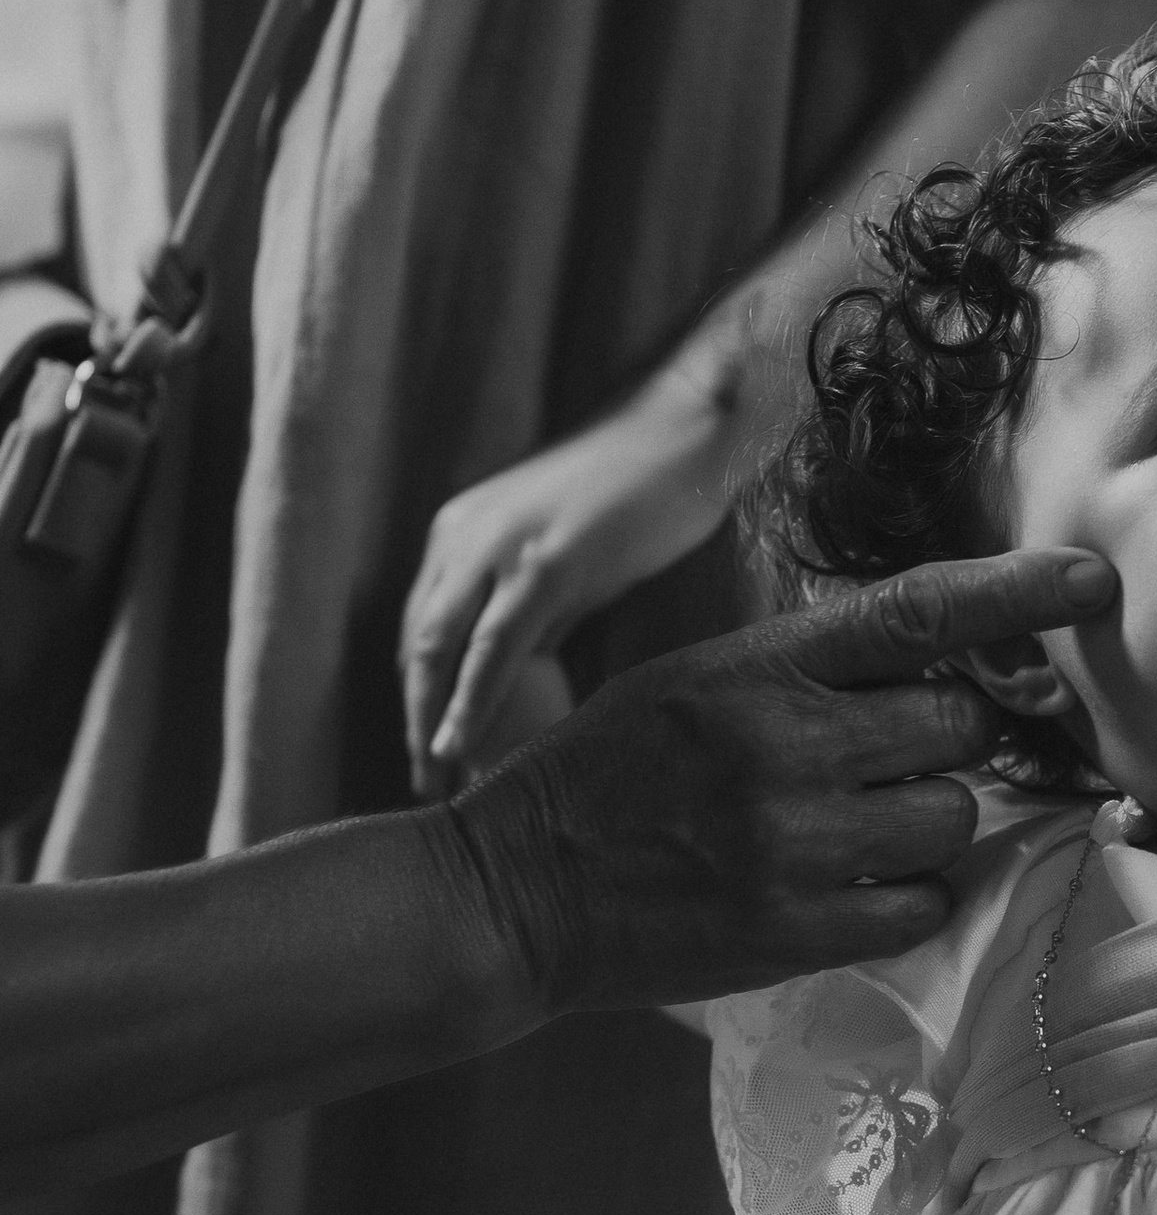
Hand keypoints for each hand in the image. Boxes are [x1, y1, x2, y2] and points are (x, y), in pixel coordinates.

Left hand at [398, 387, 734, 800]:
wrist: (686, 433)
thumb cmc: (638, 494)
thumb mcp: (566, 555)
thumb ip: (534, 607)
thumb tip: (521, 672)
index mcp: (461, 529)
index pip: (420, 624)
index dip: (418, 691)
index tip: (424, 743)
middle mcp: (464, 535)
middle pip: (417, 642)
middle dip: (413, 715)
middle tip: (422, 780)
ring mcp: (500, 546)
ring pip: (441, 648)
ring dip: (429, 720)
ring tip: (434, 778)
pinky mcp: (545, 563)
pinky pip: (493, 648)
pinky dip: (470, 702)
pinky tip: (457, 745)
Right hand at [443, 547, 1117, 1014]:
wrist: (514, 893)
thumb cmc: (613, 775)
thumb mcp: (695, 681)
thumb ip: (809, 670)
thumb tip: (945, 665)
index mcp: (756, 665)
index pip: (917, 612)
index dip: (1019, 590)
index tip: (1094, 581)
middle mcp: (782, 746)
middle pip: (961, 727)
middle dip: (952, 741)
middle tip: (899, 757)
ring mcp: (792, 844)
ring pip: (952, 819)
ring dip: (930, 824)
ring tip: (855, 828)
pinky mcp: (795, 931)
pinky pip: (921, 906)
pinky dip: (906, 898)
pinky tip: (847, 887)